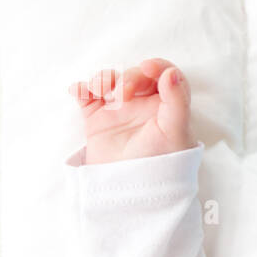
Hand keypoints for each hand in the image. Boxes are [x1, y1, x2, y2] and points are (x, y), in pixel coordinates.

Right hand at [68, 57, 195, 164]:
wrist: (134, 190)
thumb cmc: (162, 163)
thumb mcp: (176, 131)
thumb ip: (177, 100)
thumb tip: (170, 72)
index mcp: (167, 105)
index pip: (164, 75)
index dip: (157, 66)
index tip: (147, 68)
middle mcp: (144, 105)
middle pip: (135, 75)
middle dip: (129, 77)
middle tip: (123, 94)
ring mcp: (119, 111)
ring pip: (110, 81)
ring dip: (104, 78)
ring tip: (100, 90)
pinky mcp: (98, 119)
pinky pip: (87, 97)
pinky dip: (81, 89)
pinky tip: (79, 91)